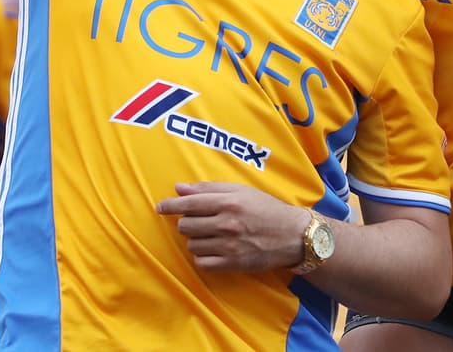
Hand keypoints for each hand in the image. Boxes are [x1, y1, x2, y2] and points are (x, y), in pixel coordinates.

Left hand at [156, 182, 307, 271]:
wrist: (292, 235)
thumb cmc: (266, 208)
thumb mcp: (241, 191)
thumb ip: (209, 189)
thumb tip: (179, 188)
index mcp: (228, 202)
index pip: (189, 203)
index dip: (170, 205)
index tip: (160, 207)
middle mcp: (226, 224)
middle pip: (186, 226)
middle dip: (187, 223)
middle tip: (199, 221)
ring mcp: (229, 245)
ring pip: (192, 245)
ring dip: (195, 240)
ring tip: (209, 235)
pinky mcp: (232, 264)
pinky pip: (202, 262)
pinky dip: (202, 257)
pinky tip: (212, 249)